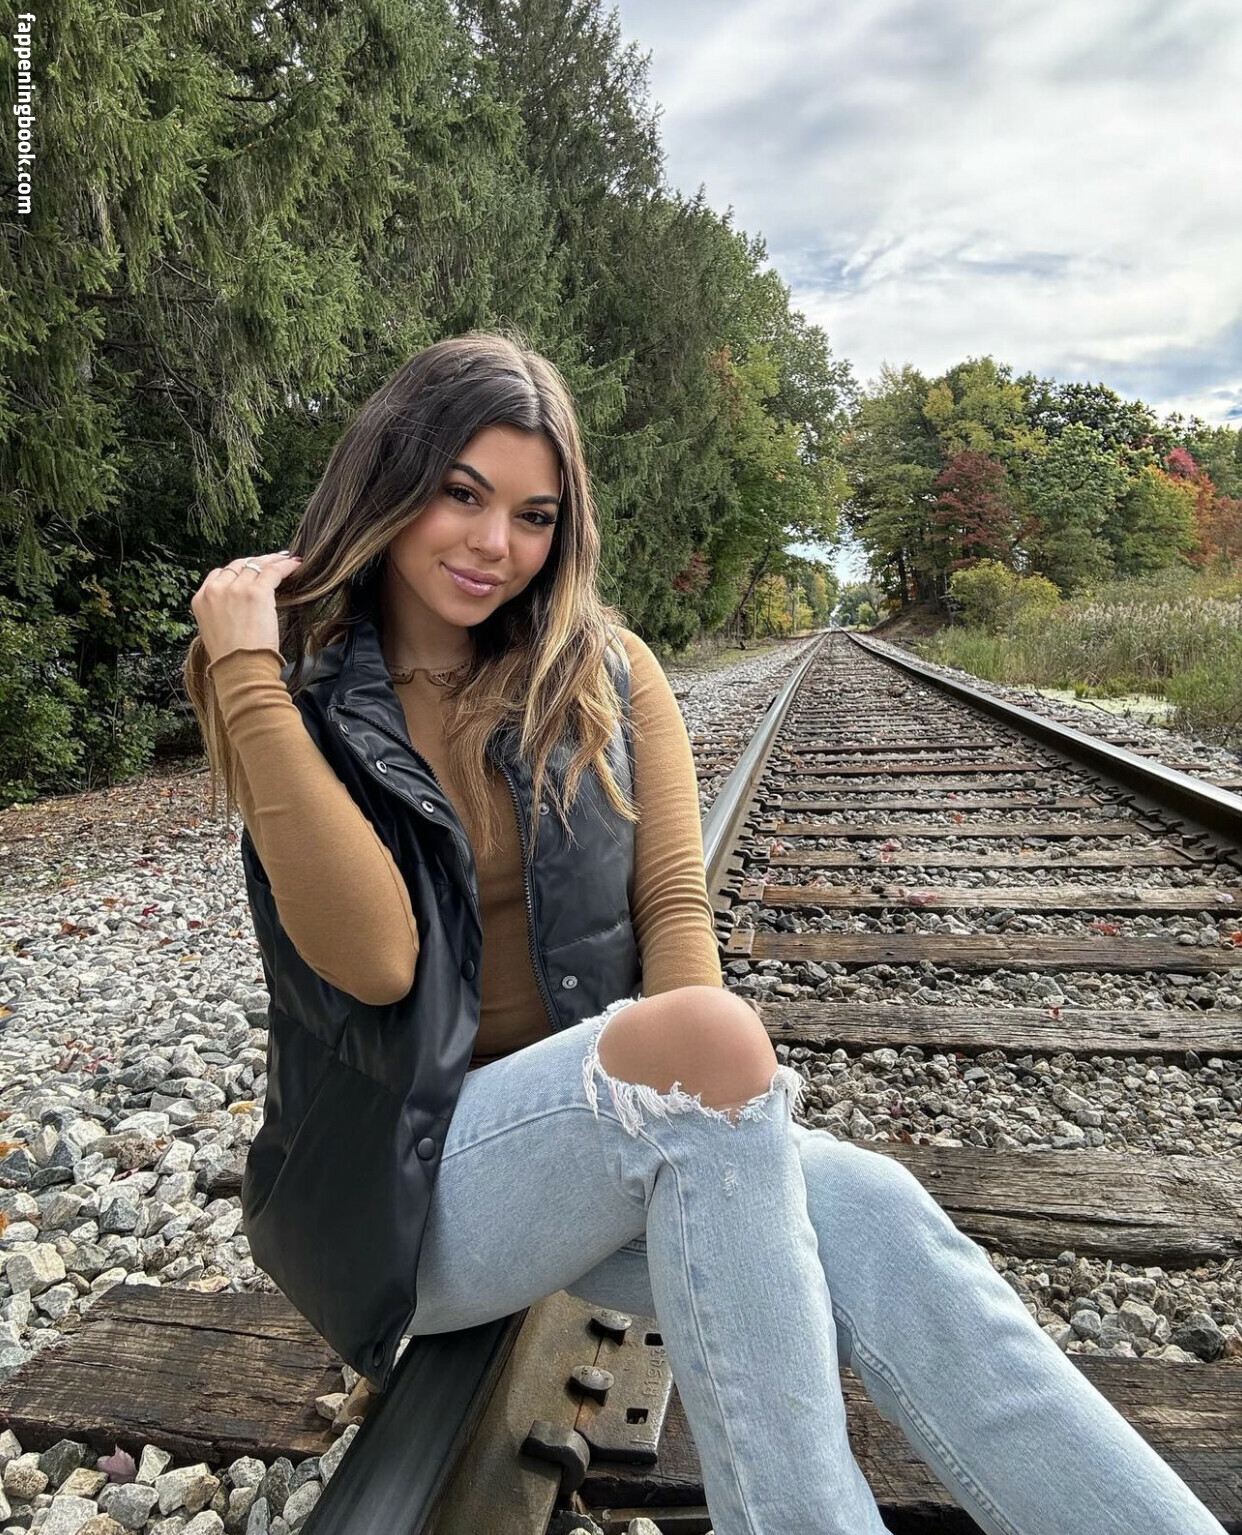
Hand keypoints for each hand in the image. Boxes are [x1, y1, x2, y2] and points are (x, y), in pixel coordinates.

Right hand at [191, 551, 301, 665]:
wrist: (240, 668)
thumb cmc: (232, 659)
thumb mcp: (216, 631)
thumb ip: (222, 613)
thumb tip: (237, 608)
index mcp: (201, 599)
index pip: (219, 574)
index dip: (238, 570)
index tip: (251, 571)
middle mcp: (215, 590)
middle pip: (238, 565)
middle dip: (256, 562)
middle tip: (272, 560)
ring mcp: (235, 589)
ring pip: (256, 565)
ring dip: (273, 560)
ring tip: (286, 559)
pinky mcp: (256, 592)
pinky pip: (273, 571)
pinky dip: (286, 566)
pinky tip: (295, 564)